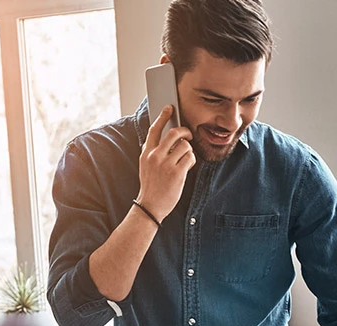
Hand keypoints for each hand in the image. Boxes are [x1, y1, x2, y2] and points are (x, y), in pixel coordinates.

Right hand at [137, 105, 195, 221]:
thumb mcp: (145, 166)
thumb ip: (152, 152)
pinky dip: (191, 160)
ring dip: (189, 150)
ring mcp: (166, 164)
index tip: (169, 108)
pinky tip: (187, 166)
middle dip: (185, 131)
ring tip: (185, 158)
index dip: (163, 116)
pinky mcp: (177, 173)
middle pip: (174, 133)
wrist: (150, 206)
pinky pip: (190, 158)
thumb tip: (164, 138)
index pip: (154, 129)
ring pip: (185, 145)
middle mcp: (155, 156)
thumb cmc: (151, 186)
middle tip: (189, 135)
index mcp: (146, 153)